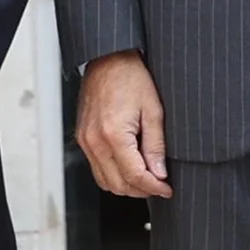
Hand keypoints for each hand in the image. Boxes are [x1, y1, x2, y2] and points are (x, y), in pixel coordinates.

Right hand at [75, 51, 170, 201]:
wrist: (108, 58)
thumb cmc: (130, 76)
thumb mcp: (153, 110)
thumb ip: (156, 146)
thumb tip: (159, 172)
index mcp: (114, 134)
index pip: (135, 176)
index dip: (154, 187)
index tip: (167, 188)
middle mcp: (95, 141)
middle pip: (118, 185)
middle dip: (141, 190)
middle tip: (160, 185)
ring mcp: (85, 140)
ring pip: (105, 182)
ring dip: (126, 185)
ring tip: (146, 178)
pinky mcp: (83, 138)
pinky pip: (96, 168)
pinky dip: (113, 175)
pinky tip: (129, 167)